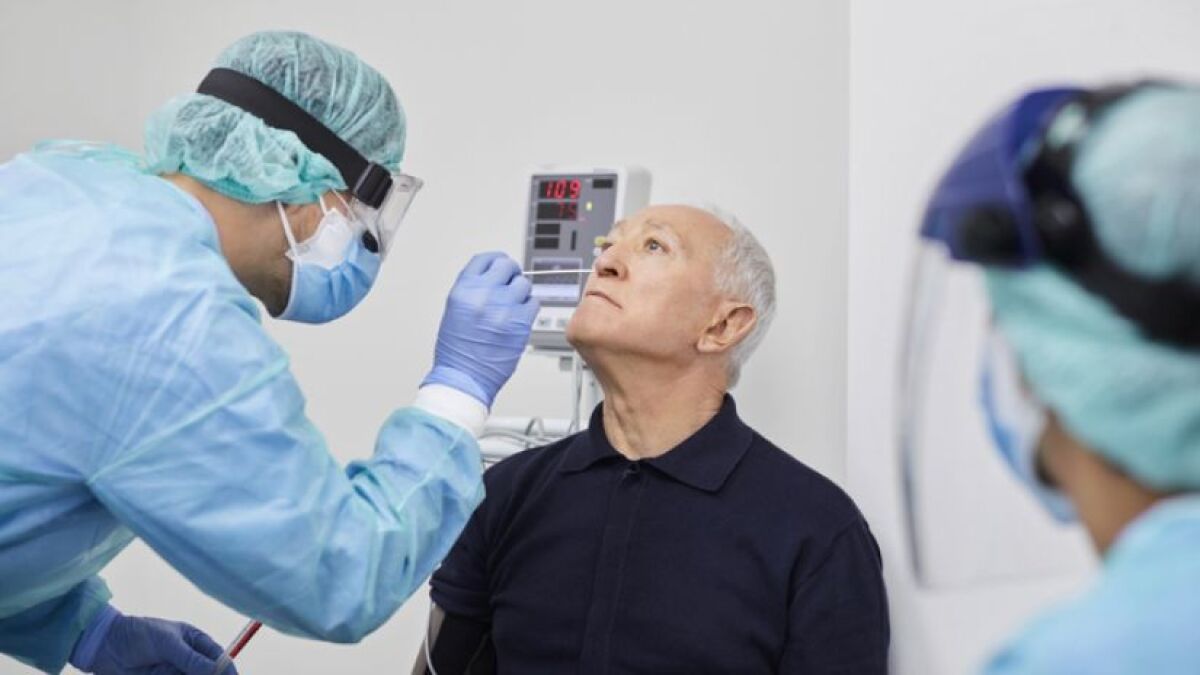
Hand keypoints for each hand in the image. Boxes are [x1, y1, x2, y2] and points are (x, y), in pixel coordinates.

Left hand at [73, 606, 235, 674]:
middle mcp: (188, 660)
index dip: (228, 670)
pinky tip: (159, 674)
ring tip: (169, 673)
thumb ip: (190, 658)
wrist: (105, 646)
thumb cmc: (138, 634)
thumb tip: (215, 670)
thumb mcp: (167, 643)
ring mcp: (174, 673)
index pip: (219, 658)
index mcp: (195, 642)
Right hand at [422, 252, 538, 406]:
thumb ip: (473, 290)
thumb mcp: (455, 310)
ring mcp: (505, 307)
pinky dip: (528, 308)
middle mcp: (485, 294)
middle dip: (509, 274)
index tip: (499, 265)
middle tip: (509, 285)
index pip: (485, 259)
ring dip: (520, 293)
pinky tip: (518, 318)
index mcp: (464, 289)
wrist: (464, 377)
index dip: (495, 261)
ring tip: (511, 307)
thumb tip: (493, 279)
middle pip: (507, 266)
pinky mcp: (521, 323)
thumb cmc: (457, 350)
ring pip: (523, 284)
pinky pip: (533, 303)